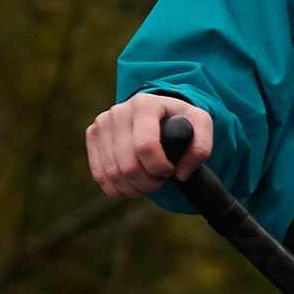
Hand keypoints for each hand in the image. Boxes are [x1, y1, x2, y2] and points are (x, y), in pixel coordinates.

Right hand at [85, 91, 212, 199]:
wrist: (156, 112)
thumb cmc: (179, 120)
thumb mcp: (201, 126)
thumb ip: (201, 148)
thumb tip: (180, 173)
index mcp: (145, 104)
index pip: (145, 147)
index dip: (159, 168)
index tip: (169, 169)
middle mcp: (119, 111)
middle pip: (128, 165)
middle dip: (148, 183)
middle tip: (160, 180)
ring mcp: (102, 123)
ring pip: (113, 174)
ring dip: (134, 188)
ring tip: (148, 182)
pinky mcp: (92, 136)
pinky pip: (100, 176)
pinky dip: (117, 189)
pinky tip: (131, 183)